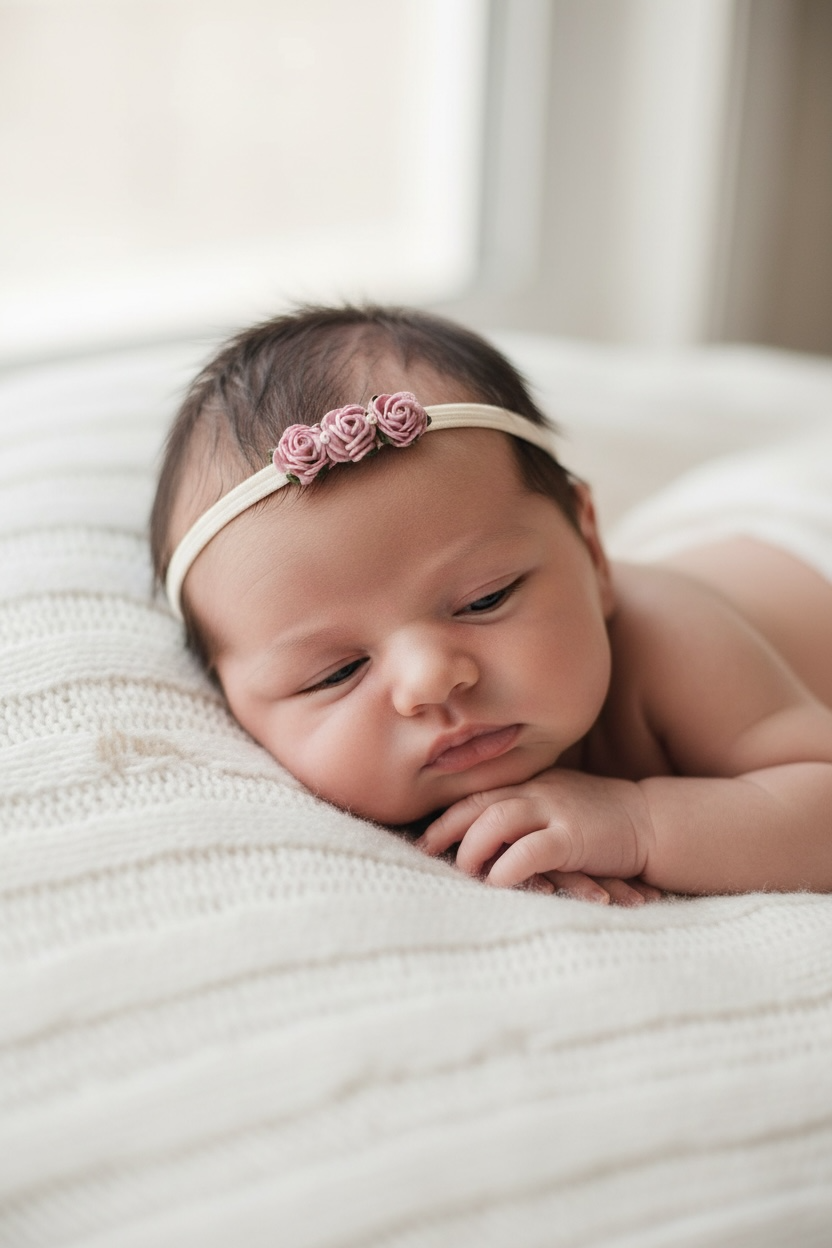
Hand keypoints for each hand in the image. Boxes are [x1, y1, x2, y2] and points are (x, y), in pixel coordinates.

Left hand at [416, 769, 659, 903]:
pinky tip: (497, 883)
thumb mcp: (559, 807)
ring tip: (463, 872)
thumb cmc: (603, 822)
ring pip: (496, 821)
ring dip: (472, 849)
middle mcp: (538, 792)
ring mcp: (556, 811)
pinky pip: (531, 849)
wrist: (654, 822)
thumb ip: (528, 817)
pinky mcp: (574, 836)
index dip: (447, 817)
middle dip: (447, 830)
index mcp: (532, 785)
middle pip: (478, 804)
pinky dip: (508, 867)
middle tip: (425, 853)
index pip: (478, 795)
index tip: (424, 838)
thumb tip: (488, 841)